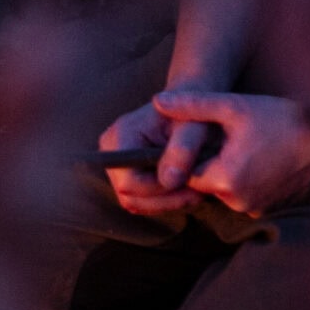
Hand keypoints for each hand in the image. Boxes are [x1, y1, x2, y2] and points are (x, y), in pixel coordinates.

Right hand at [100, 94, 214, 217]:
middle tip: (198, 193)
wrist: (194, 106)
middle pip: (130, 196)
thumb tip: (169, 181)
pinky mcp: (127, 175)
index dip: (159, 189)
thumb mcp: (195, 126)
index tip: (189, 182)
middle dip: (166, 200)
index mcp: (122, 134)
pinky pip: (141, 202)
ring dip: (168, 203)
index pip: (129, 181)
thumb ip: (183, 149)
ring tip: (196, 190)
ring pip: (135, 203)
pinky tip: (186, 189)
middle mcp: (111, 151)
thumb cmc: (195, 113)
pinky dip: (165, 201)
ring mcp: (116, 165)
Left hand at [148, 90, 309, 216]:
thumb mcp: (235, 107)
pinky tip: (258, 157)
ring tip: (244, 145)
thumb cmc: (284, 119)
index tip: (194, 138)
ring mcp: (255, 208)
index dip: (186, 155)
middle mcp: (237, 201)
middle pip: (204, 182)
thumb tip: (157, 102)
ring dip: (227, 170)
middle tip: (223, 138)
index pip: (185, 173)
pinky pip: (244, 195)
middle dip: (207, 161)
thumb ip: (193, 105)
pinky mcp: (270, 210)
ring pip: (224, 189)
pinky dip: (246, 179)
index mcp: (224, 178)